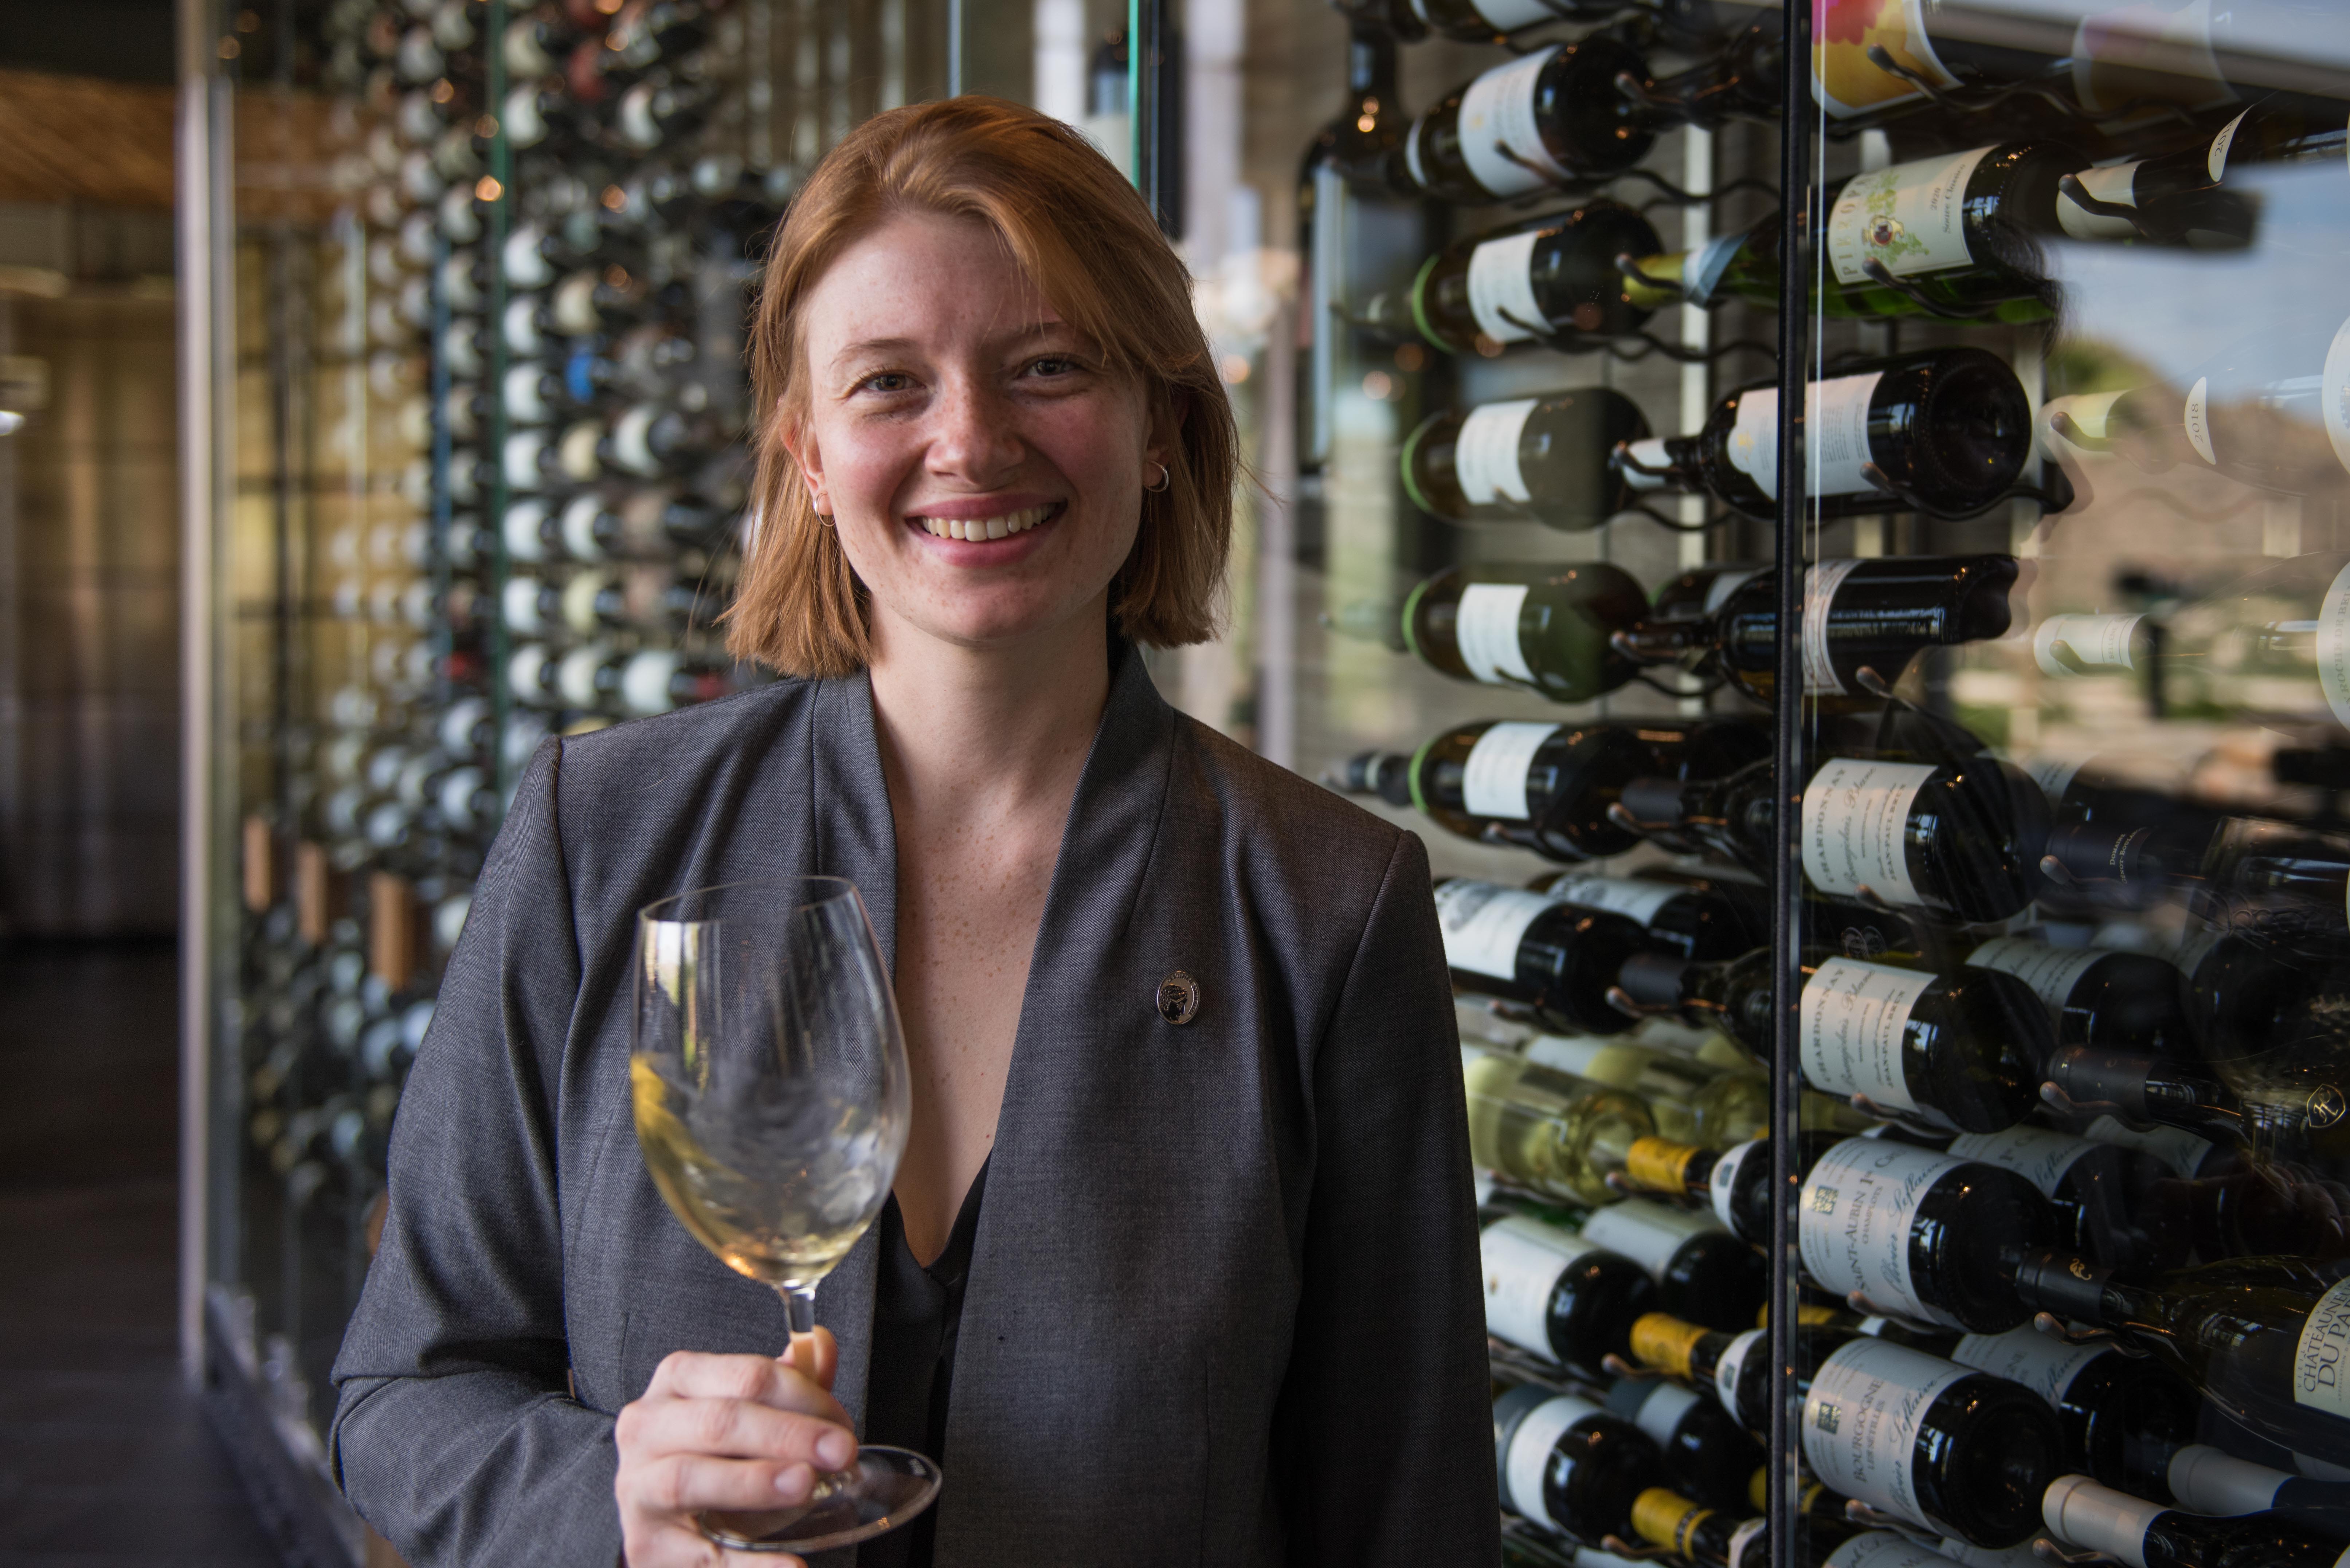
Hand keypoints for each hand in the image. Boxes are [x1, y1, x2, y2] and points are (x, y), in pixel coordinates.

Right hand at [615, 1329, 857, 1566]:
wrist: (670, 1518)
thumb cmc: (717, 1454)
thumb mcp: (753, 1412)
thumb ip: (790, 1380)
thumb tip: (821, 1342)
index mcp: (677, 1381)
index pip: (745, 1375)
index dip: (802, 1396)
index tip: (842, 1424)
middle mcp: (645, 1428)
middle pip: (718, 1422)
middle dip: (787, 1434)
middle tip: (840, 1451)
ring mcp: (637, 1488)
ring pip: (688, 1478)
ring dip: (753, 1482)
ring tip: (805, 1486)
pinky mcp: (646, 1544)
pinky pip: (699, 1555)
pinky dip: (749, 1565)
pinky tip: (791, 1565)